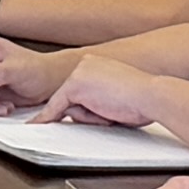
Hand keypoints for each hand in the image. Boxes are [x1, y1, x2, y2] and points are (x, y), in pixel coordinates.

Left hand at [37, 59, 180, 133]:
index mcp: (97, 64)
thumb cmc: (143, 101)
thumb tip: (79, 114)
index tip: (55, 112)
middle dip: (85, 114)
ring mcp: (78, 73)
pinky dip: (46, 118)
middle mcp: (85, 64)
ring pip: (66, 105)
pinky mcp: (74, 86)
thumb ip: (98, 101)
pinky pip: (56, 108)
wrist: (152, 96)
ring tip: (110, 113)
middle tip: (110, 113)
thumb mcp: (116, 98)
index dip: (72, 105)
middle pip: (69, 97)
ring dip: (85, 117)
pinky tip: (37, 125)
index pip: (78, 89)